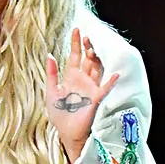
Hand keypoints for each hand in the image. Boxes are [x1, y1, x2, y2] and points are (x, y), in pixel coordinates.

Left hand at [45, 28, 119, 162]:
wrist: (67, 133)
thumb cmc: (59, 115)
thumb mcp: (51, 92)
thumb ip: (51, 74)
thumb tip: (49, 55)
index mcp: (71, 77)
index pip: (74, 57)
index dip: (75, 44)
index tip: (76, 30)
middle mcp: (83, 80)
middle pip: (88, 60)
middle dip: (87, 47)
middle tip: (87, 36)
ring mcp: (91, 88)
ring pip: (96, 69)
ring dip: (96, 59)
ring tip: (94, 48)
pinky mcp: (96, 98)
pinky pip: (105, 88)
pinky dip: (111, 81)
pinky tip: (115, 74)